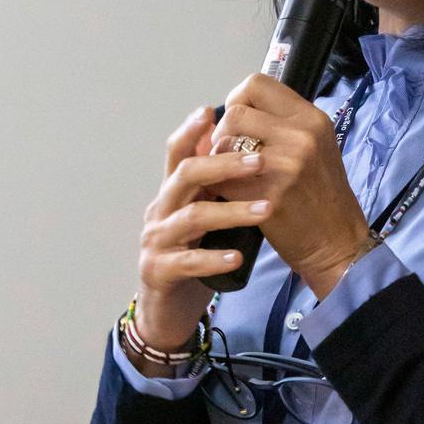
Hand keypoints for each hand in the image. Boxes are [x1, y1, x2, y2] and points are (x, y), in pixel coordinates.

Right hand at [132, 105, 267, 355]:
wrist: (167, 313)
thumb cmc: (192, 261)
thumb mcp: (204, 218)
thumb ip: (215, 190)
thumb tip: (246, 152)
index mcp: (172, 195)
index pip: (177, 153)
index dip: (191, 131)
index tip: (214, 111)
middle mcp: (159, 212)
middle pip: (186, 175)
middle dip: (224, 163)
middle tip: (261, 160)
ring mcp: (156, 242)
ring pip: (193, 217)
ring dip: (232, 210)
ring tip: (267, 208)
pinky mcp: (158, 272)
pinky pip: (187, 262)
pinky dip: (213, 257)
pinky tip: (238, 256)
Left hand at [213, 73, 374, 297]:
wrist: (337, 242)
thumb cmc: (324, 196)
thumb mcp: (318, 146)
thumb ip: (284, 124)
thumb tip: (239, 108)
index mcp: (312, 119)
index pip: (256, 83)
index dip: (238, 98)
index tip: (237, 120)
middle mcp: (301, 136)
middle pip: (236, 111)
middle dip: (223, 130)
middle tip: (228, 151)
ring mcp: (284, 165)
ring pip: (225, 142)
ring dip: (218, 157)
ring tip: (229, 173)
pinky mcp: (267, 195)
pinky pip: (222, 177)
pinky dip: (219, 185)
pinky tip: (230, 194)